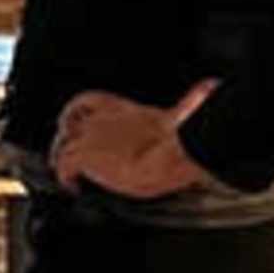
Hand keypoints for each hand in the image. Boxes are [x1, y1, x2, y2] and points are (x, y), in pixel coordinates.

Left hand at [52, 82, 217, 199]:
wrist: (173, 153)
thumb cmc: (183, 140)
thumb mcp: (184, 114)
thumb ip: (191, 99)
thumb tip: (211, 85)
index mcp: (124, 109)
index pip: (88, 100)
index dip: (76, 111)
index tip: (71, 121)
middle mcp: (102, 119)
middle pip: (69, 124)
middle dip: (66, 138)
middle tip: (65, 152)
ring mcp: (90, 137)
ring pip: (62, 146)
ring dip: (61, 160)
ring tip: (66, 174)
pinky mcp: (85, 156)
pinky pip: (63, 166)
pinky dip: (64, 177)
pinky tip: (72, 187)